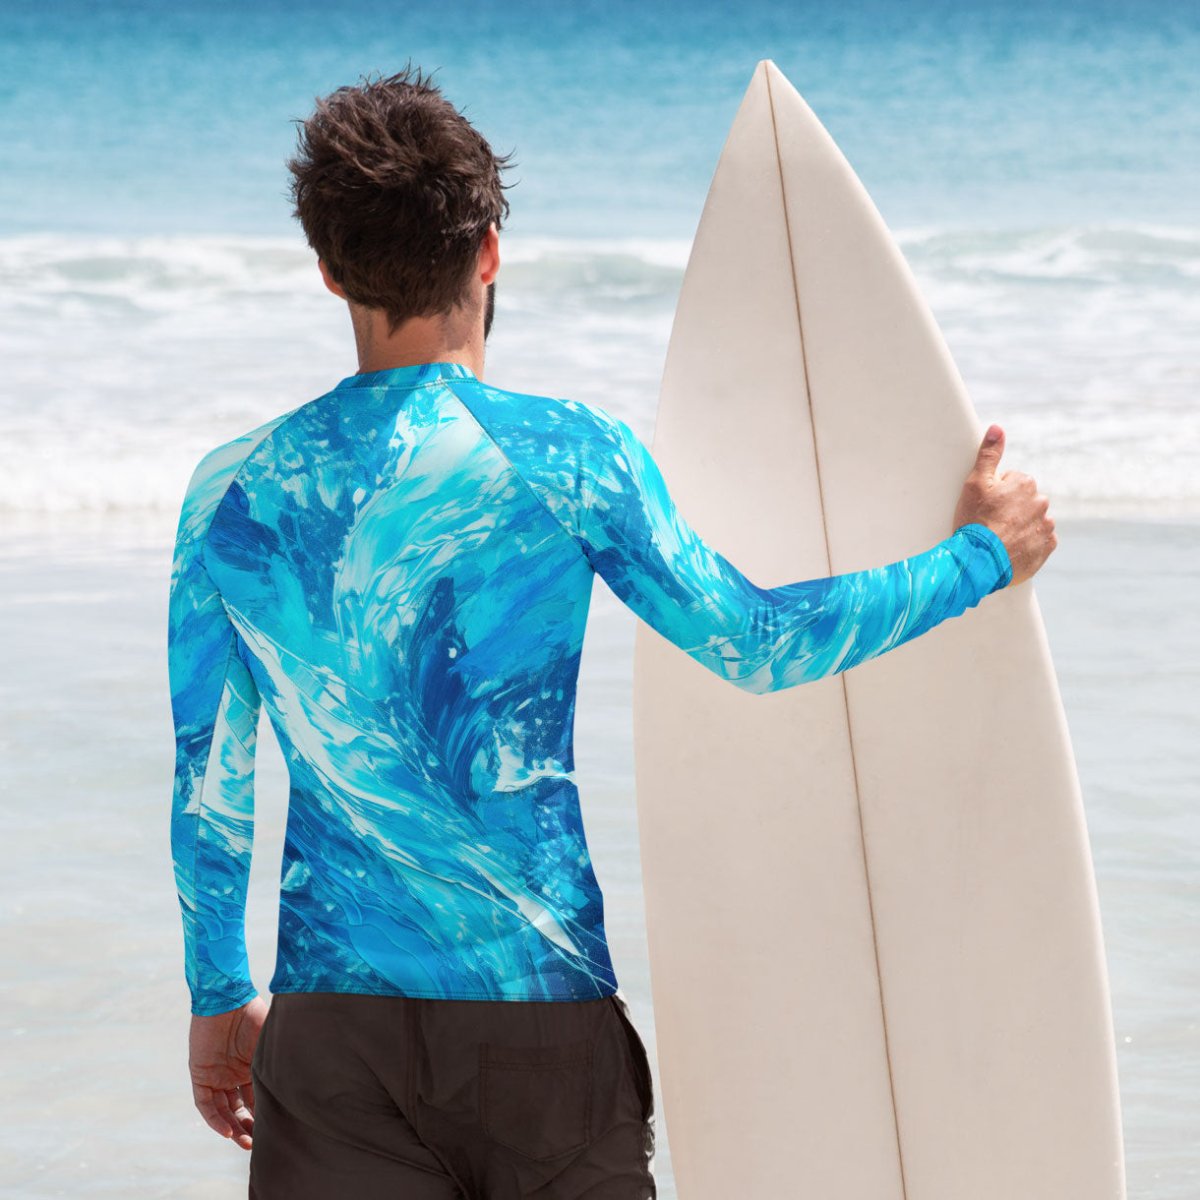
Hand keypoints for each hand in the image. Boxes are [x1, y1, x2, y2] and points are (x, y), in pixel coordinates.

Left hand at [188, 995, 268, 1150]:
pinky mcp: (200, 1073)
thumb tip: (304, 1085)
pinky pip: (205, 1103)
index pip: (257, 1096)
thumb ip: (279, 1062)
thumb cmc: (255, 1015)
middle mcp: (233, 1073)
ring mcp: (216, 1074)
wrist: (229, 998)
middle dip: (248, 1126)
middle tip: (258, 1142)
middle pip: (240, 1107)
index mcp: (251, 1065)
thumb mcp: (271, 1043)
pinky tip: (228, 1130)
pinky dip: (215, 1118)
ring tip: (245, 1142)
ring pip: (222, 1110)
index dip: (264, 1113)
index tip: (275, 1129)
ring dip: (232, 1128)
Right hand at [953, 424, 1057, 587]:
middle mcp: (1041, 502)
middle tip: (990, 523)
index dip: (996, 495)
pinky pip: (1040, 540)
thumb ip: (989, 454)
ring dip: (1020, 526)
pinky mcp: (1047, 547)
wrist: (979, 562)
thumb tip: (997, 428)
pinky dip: (1028, 543)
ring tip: (999, 538)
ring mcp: (1045, 526)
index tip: (985, 507)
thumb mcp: (976, 483)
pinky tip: (1011, 548)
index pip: (1012, 483)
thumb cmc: (975, 521)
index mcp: (1025, 484)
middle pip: (1024, 502)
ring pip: (1032, 521)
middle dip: (1011, 510)